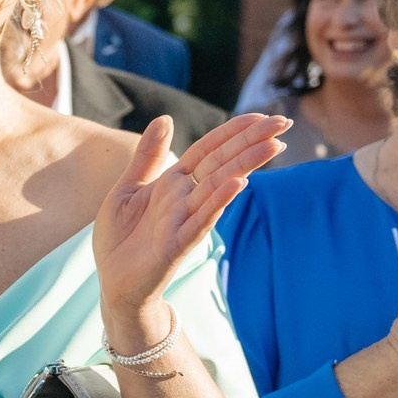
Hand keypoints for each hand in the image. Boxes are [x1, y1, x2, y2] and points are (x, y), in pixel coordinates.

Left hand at [93, 113, 287, 328]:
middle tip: (284, 122)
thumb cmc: (120, 238)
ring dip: (245, 164)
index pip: (209, 149)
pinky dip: (219, 201)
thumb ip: (147, 156)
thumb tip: (165, 119)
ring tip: (272, 144)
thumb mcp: (127, 188)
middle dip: (252, 142)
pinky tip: (238, 183)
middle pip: (222, 162)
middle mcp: (185, 197)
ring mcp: (185, 219)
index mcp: (173, 182)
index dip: (233, 131)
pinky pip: (202, 220)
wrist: (112, 282)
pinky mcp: (178, 243)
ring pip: (219, 186)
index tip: (262, 115)